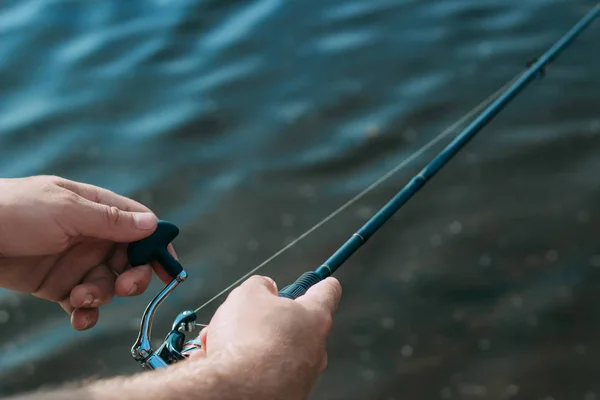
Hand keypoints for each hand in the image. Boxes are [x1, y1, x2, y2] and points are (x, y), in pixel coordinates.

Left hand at [0, 175, 174, 329]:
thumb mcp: (67, 209)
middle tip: (126, 286)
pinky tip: (79, 318)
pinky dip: (86, 314)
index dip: (157, 245)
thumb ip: (111, 220)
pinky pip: (83, 303)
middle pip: (130, 259)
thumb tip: (153, 224)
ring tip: (81, 297)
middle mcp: (92, 236)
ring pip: (108, 284)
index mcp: (97, 209)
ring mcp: (76, 261)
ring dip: (102, 295)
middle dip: (133, 276)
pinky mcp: (58, 285)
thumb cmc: (15, 209)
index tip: (169, 267)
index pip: (139, 225)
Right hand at [193, 275, 342, 399]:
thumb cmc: (248, 341)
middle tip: (242, 317)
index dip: (321, 283)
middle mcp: (314, 349)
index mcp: (314, 317)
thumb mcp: (248, 294)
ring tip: (219, 343)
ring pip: (272, 349)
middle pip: (294, 324)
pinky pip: (262, 373)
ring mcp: (301, 375)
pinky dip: (242, 366)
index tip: (321, 282)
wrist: (238, 393)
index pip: (328, 292)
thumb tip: (264, 289)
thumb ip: (260, 285)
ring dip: (247, 343)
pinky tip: (219, 362)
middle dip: (265, 319)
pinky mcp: (284, 395)